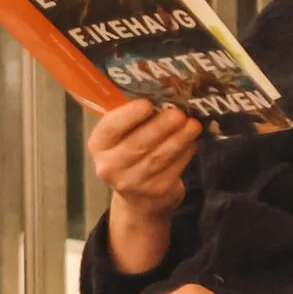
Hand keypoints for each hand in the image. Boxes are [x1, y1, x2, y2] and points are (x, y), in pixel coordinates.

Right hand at [90, 101, 202, 222]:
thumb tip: (163, 95)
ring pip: (159, 157)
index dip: (128, 116)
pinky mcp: (156, 191)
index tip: (146, 104)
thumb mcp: (123, 135)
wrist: (138, 198)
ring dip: (179, 139)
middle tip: (179, 113)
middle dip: (161, 127)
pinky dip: (186, 152)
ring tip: (193, 125)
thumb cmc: (130, 152)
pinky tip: (193, 141)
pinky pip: (174, 168)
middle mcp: (110, 166)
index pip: (109, 129)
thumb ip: (133, 117)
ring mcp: (133, 183)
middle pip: (137, 145)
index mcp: (99, 145)